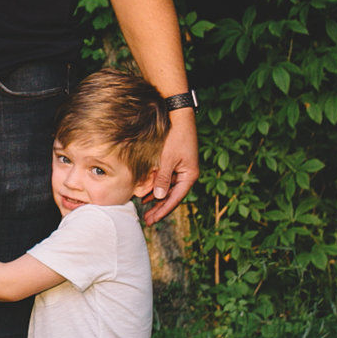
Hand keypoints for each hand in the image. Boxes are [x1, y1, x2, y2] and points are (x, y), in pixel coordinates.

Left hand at [142, 112, 199, 226]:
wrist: (179, 117)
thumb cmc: (175, 136)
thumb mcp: (168, 159)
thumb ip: (164, 178)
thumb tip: (160, 197)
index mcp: (189, 176)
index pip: (175, 198)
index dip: (163, 210)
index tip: (152, 220)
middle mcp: (187, 175)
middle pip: (173, 197)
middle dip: (160, 209)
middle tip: (148, 220)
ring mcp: (182, 169)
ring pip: (169, 189)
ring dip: (158, 200)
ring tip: (146, 211)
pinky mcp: (176, 164)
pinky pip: (167, 181)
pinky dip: (158, 188)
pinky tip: (148, 195)